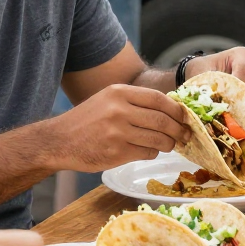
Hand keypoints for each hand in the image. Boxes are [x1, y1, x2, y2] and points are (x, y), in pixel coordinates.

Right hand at [50, 82, 189, 170]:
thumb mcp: (107, 99)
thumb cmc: (86, 120)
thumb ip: (134, 101)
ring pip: (158, 139)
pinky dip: (152, 153)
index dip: (176, 109)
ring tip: (169, 145)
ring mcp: (118, 132)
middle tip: (185, 135)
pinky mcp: (117, 153)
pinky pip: (146, 153)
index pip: (158, 99)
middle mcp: (119, 110)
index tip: (185, 117)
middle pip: (162, 120)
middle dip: (178, 130)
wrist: (59, 141)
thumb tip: (170, 109)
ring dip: (168, 144)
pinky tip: (148, 151)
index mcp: (119, 92)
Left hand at [185, 46, 244, 106]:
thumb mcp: (201, 71)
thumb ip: (206, 82)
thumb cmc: (205, 70)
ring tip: (243, 117)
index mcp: (239, 54)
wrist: (207, 71)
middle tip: (237, 111)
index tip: (230, 98)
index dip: (238, 83)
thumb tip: (208, 100)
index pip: (243, 68)